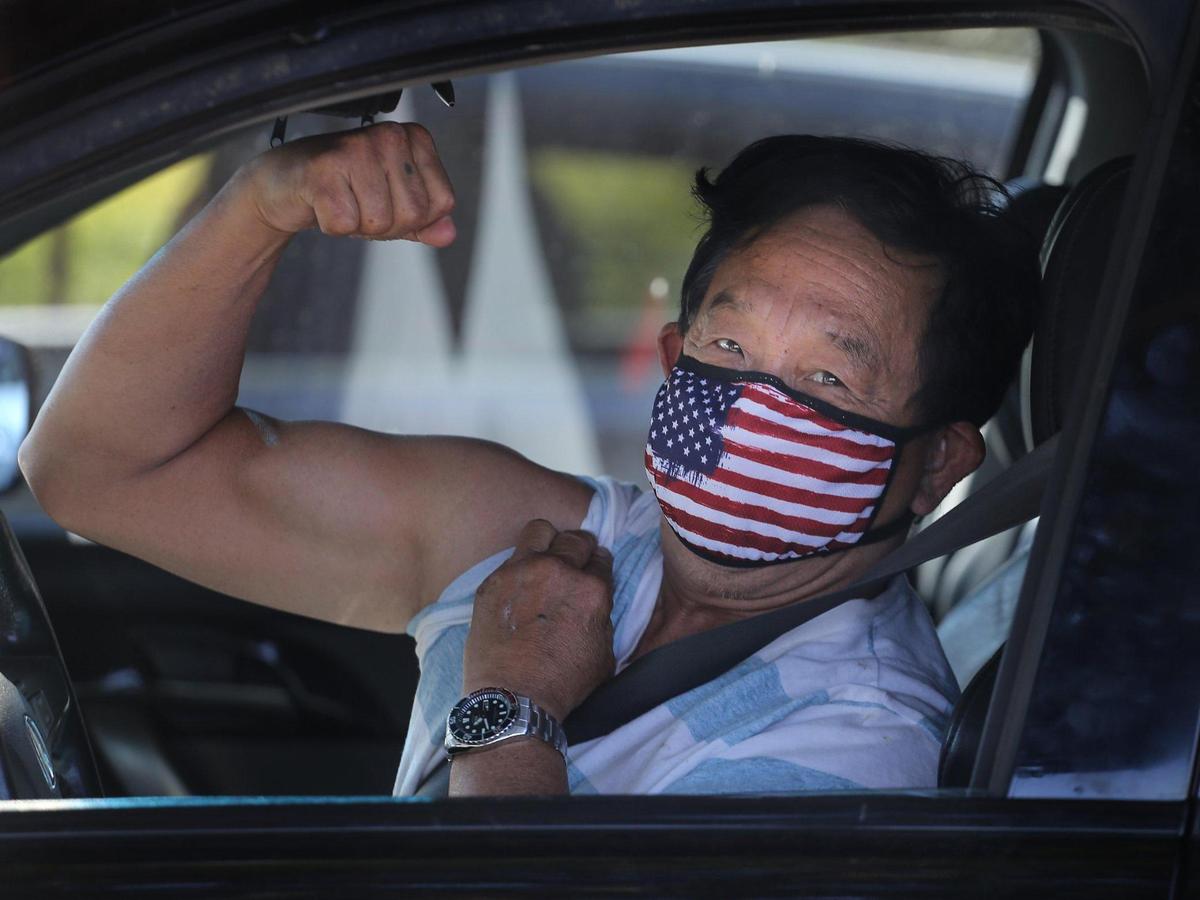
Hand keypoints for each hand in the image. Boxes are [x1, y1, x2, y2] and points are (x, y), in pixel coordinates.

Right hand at [238, 121, 455, 245]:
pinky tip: (321, 203)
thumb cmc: (342, 189)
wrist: (283, 182)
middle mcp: (390, 135)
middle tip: (358, 203)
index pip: (441, 204)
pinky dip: (331, 226)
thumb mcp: (393, 204)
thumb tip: (448, 234)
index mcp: (414, 139)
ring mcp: (357, 148)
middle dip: (385, 225)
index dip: (413, 219)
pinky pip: (345, 224)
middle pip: (413, 215)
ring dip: (356, 226)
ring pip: (380, 222)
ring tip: (341, 200)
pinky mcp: (324, 168)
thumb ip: (425, 221)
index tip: (385, 201)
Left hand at [463, 520, 615, 721]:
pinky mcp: (494, 580)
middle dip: (579, 549)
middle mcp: (558, 571)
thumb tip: (598, 602)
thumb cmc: (563, 683)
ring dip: (548, 542)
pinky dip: (520, 565)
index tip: (592, 573)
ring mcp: (522, 571)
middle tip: (574, 564)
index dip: (598, 566)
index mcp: (591, 589)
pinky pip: (511, 556)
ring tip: (546, 559)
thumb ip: (603, 617)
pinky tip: (520, 585)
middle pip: (575, 539)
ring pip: (540, 530)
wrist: (513, 697)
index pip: (602, 558)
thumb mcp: (605, 654)